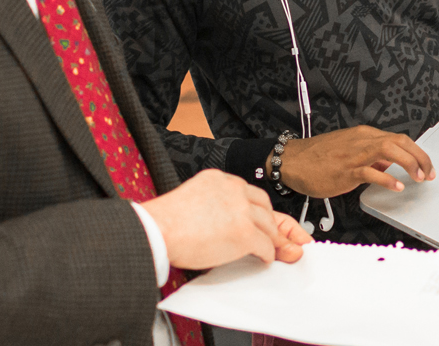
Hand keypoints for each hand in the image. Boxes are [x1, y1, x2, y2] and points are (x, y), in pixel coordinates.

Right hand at [141, 169, 311, 270]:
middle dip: (273, 224)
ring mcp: (241, 210)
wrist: (157, 229)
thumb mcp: (193, 201)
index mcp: (219, 179)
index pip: (249, 192)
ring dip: (273, 240)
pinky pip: (266, 245)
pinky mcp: (244, 232)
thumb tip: (227, 225)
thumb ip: (215, 207)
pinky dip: (267, 254)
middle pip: (264, 207)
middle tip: (281, 238)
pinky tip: (263, 258)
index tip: (268, 219)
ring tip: (274, 251)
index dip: (261, 209)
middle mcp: (233, 189)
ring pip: (269, 226)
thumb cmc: (165, 221)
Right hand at [280, 125, 434, 197]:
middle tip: (429, 173)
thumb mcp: (349, 151)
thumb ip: (370, 156)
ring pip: (389, 151)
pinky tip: (396, 186)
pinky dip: (386, 178)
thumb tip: (388, 164)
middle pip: (399, 142)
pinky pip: (371, 172)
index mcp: (364, 135)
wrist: (292, 161)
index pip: (399, 139)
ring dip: (409, 164)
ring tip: (418, 177)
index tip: (427, 166)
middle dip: (420, 157)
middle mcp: (362, 141)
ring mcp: (354, 154)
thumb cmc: (317, 157)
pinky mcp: (346, 170)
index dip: (418, 152)